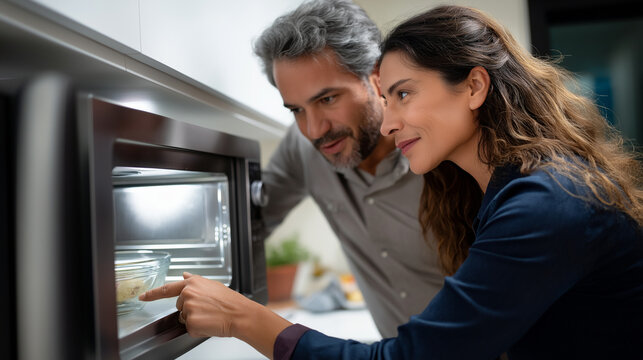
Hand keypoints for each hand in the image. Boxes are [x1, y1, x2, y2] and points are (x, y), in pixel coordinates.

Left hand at [139, 272, 253, 337]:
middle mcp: (188, 294)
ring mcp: (188, 309)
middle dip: (189, 309)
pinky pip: (189, 328)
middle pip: (179, 306)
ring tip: (210, 315)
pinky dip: (198, 328)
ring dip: (194, 319)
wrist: (239, 314)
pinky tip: (209, 323)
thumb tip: (185, 276)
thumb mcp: (212, 284)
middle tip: (207, 309)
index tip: (143, 297)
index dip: (153, 294)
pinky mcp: (191, 322)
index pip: (167, 288)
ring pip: (184, 318)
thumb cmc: (230, 301)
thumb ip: (195, 281)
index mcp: (192, 283)